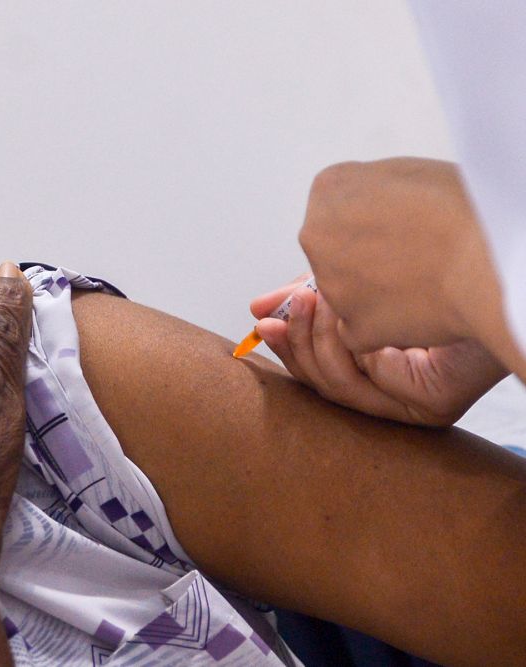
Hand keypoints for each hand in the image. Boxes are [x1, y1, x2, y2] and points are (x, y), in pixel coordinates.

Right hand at [252, 279, 507, 425]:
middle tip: (284, 309)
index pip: (315, 371)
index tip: (261, 318)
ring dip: (320, 341)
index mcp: (376, 371)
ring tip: (319, 299)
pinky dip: (359, 346)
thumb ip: (311, 301)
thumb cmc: (435, 277)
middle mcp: (393, 397)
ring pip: (339, 387)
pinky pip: (375, 380)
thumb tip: (259, 309)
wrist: (496, 270)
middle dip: (295, 345)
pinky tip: (359, 312)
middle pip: (320, 385)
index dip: (285, 347)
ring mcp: (414, 407)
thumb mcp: (358, 289)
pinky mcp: (433, 406)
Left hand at [298, 158, 504, 353]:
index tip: (402, 220)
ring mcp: (331, 285)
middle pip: (334, 250)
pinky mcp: (352, 327)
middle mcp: (316, 236)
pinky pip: (359, 329)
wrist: (488, 261)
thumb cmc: (462, 209)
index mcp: (329, 189)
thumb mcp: (409, 171)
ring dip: (375, 288)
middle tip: (412, 253)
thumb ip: (369, 186)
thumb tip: (360, 200)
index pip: (336, 207)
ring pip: (346, 290)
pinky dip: (383, 325)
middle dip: (365, 253)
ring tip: (422, 279)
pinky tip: (417, 308)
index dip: (373, 216)